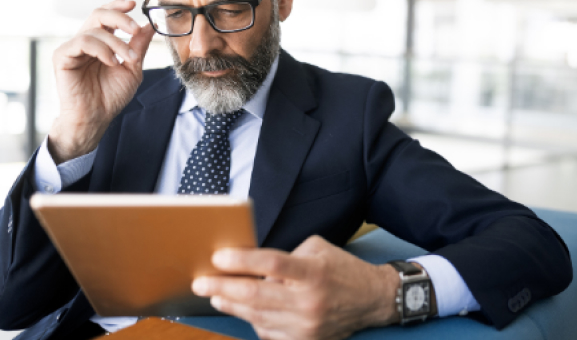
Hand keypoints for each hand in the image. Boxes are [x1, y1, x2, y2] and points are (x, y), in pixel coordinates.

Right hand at [48, 0, 154, 162]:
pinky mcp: (62, 56)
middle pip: (99, 14)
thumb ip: (139, 46)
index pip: (107, 15)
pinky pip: (81, 42)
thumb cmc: (111, 95)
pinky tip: (111, 62)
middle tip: (135, 29)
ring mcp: (72, 48)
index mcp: (101, 41)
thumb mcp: (133, 68)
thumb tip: (150, 25)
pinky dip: (101, 49)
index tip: (135, 4)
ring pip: (94, 29)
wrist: (97, 117)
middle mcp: (86, 41)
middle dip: (120, 18)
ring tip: (128, 59)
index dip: (119, 5)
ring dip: (117, 43)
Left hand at [192, 235, 400, 339]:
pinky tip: (243, 310)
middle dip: (222, 287)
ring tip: (215, 295)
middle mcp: (309, 300)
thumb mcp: (317, 249)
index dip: (241, 260)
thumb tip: (251, 265)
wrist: (372, 300)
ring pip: (257, 316)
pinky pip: (268, 332)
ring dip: (231, 305)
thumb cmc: (341, 270)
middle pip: (256, 294)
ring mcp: (306, 325)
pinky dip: (252, 320)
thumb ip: (286, 256)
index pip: (271, 263)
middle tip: (201, 282)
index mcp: (313, 272)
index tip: (218, 257)